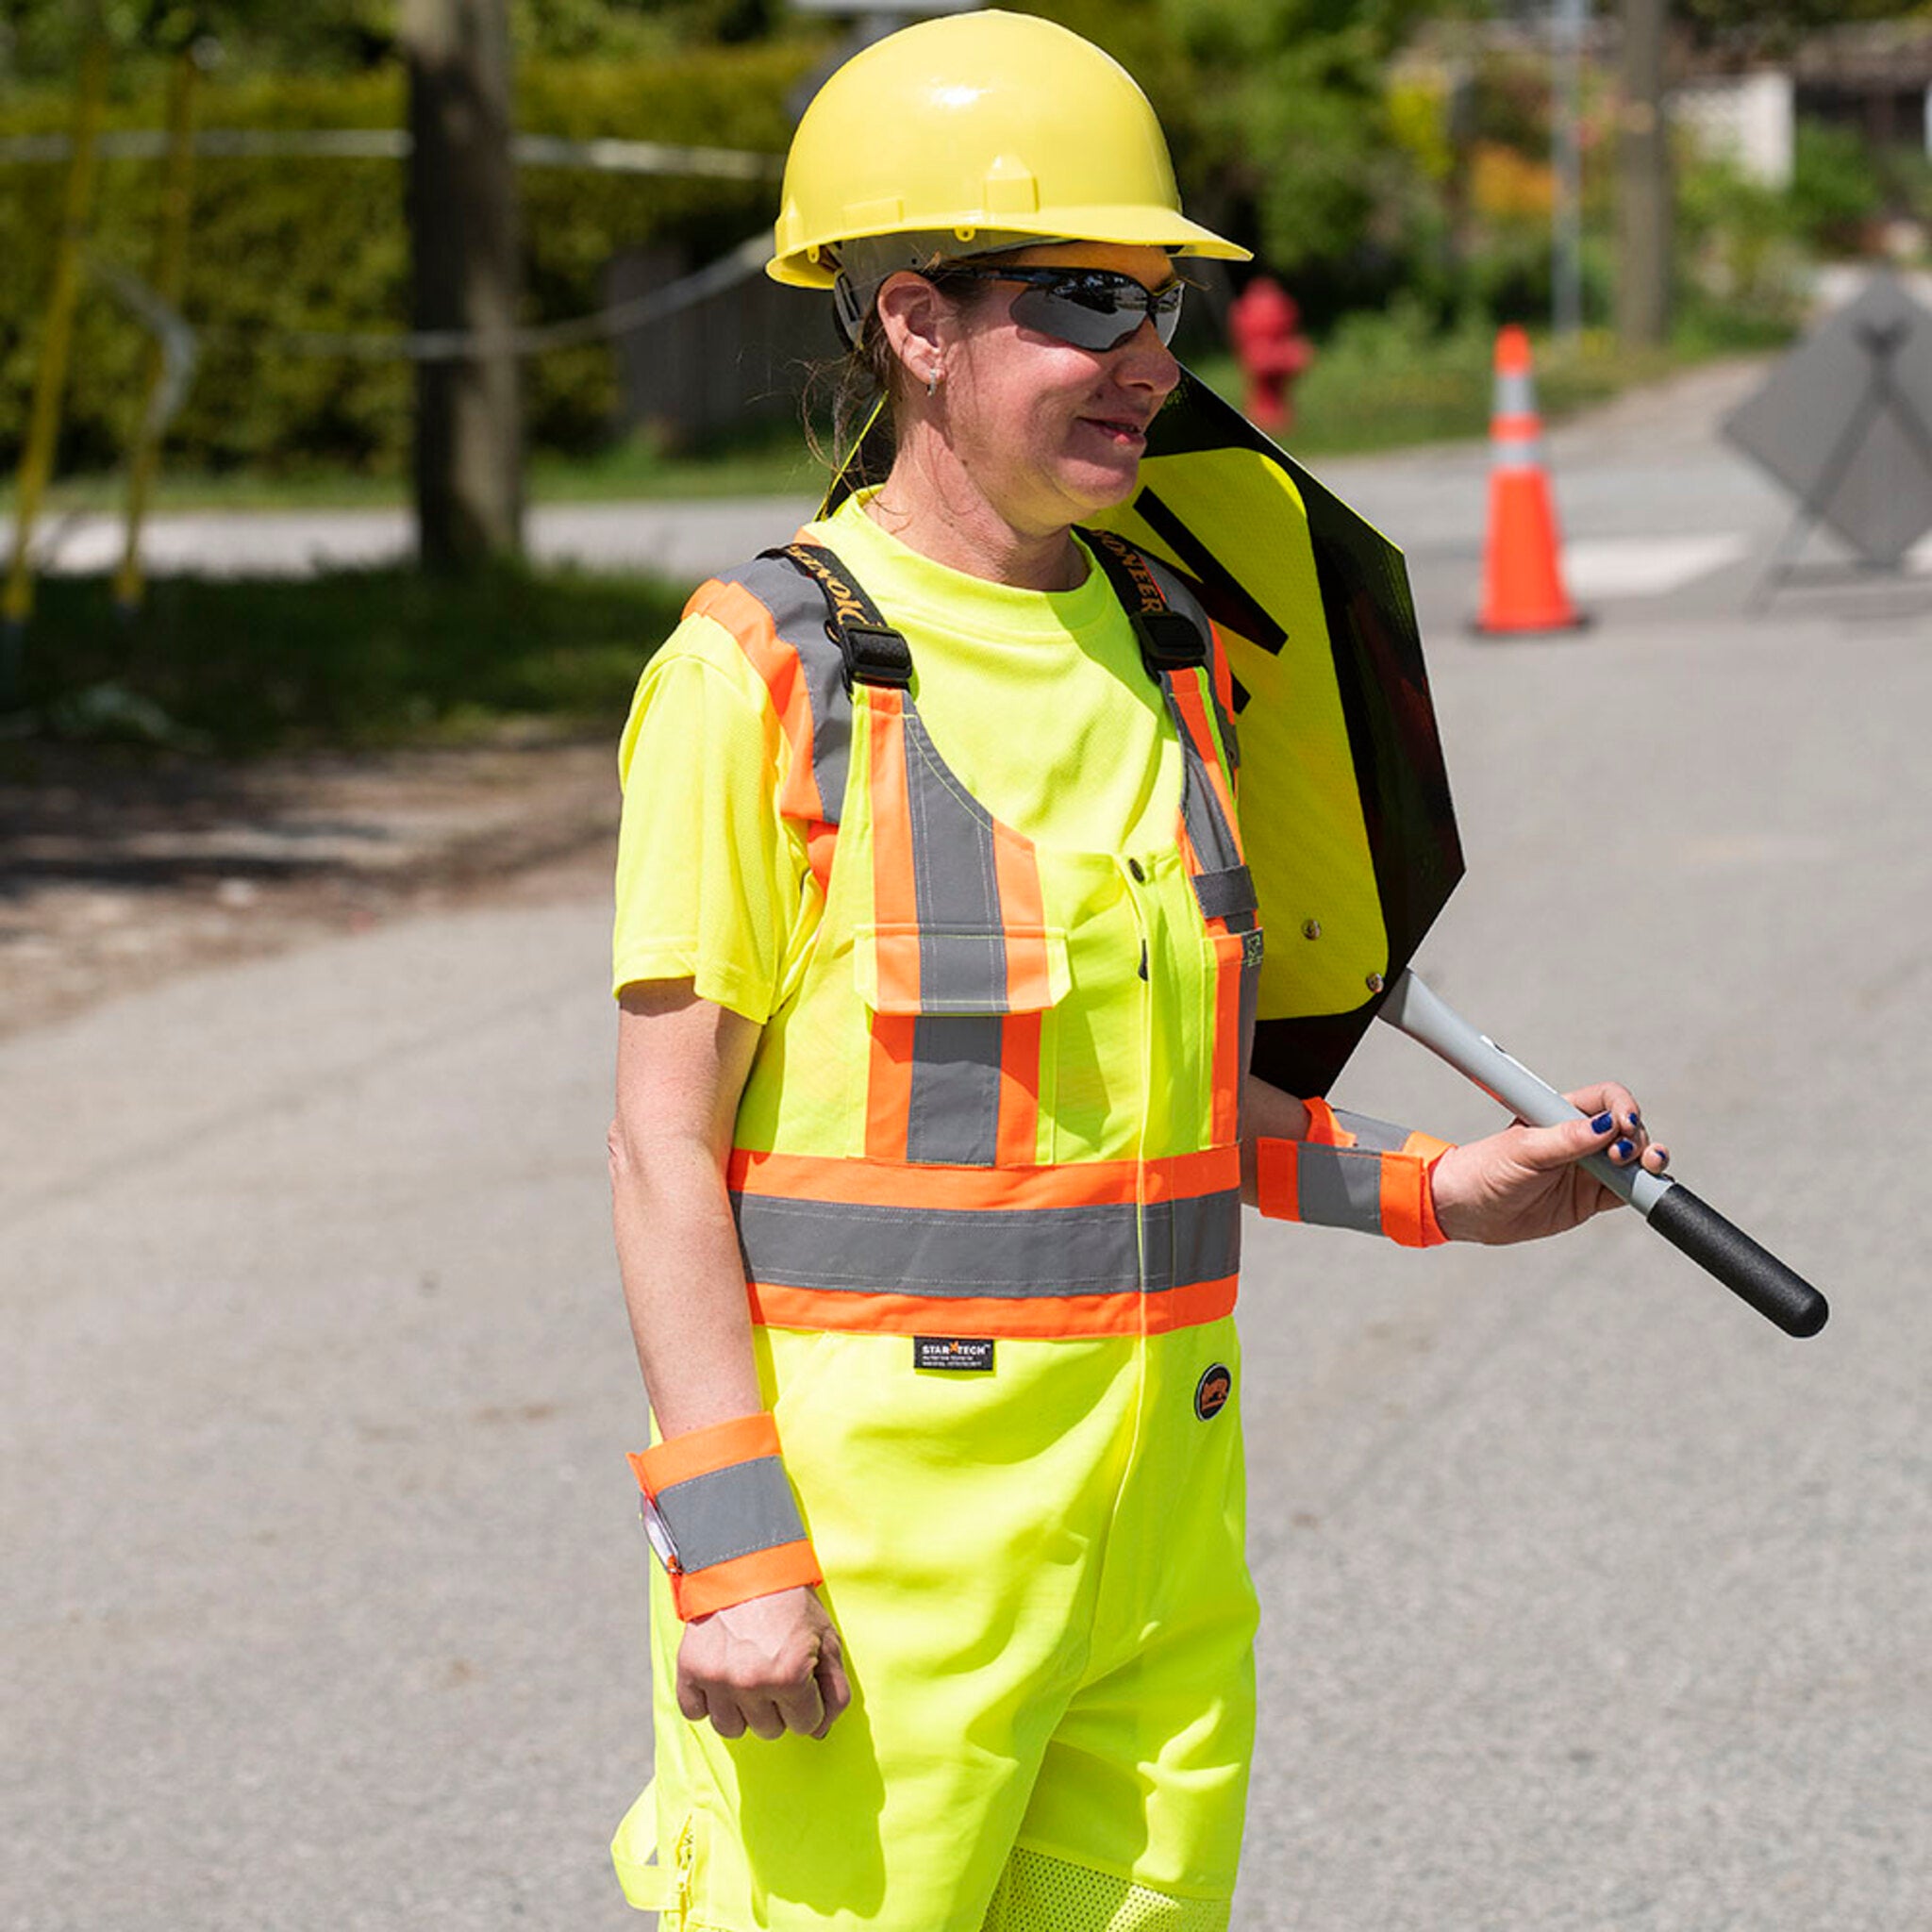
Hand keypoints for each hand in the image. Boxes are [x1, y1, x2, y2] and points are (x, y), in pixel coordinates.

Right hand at [675, 1584, 850, 1741]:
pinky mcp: (689, 1671)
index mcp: (791, 1676)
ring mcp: (718, 1680)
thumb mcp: (828, 1638)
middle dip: (777, 1706)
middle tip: (774, 1669)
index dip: (808, 1702)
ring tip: (747, 1676)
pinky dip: (706, 1702)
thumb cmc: (791, 1602)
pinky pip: (695, 1713)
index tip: (801, 1677)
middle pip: (770, 1730)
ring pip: (732, 1729)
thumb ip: (835, 1689)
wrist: (744, 1564)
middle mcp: (752, 1684)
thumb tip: (821, 1731)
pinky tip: (721, 1677)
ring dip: (742, 1710)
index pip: (806, 1725)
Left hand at [1430, 1084, 1668, 1245]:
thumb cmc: (1487, 1170)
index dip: (1622, 1107)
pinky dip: (1643, 1190)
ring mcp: (1589, 1168)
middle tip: (1622, 1155)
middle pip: (1627, 1129)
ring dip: (1648, 1160)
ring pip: (1633, 1160)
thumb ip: (1566, 1139)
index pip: (1605, 1100)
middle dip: (1636, 1138)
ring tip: (1650, 1167)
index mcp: (1561, 1114)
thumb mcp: (1524, 1150)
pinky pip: (1627, 1191)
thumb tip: (1606, 1125)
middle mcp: (1580, 1138)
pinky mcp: (1592, 1198)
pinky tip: (1651, 1188)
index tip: (1624, 1123)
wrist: (1468, 1210)